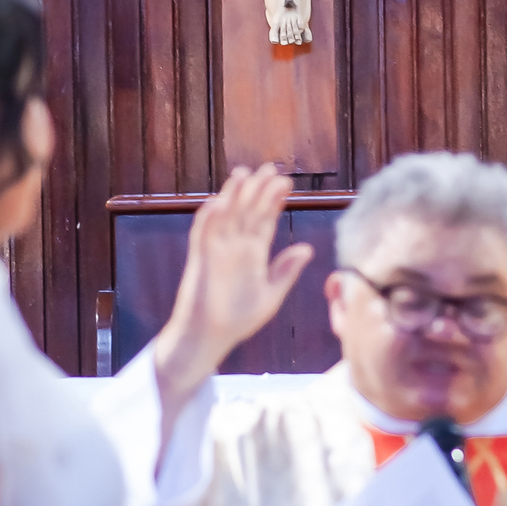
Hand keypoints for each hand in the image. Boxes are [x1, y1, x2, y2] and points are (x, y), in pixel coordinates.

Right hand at [153, 165, 311, 412]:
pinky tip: (217, 203)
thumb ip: (285, 271)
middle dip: (257, 190)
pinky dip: (208, 219)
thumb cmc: (239, 319)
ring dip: (232, 196)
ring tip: (243, 174)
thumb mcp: (270, 295)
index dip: (274, 200)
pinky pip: (202, 235)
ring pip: (225, 216)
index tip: (286, 182)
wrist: (210, 337)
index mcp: (254, 253)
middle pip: (247, 211)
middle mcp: (236, 247)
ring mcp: (216, 251)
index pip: (265, 219)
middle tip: (269, 168)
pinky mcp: (199, 260)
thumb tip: (307, 249)